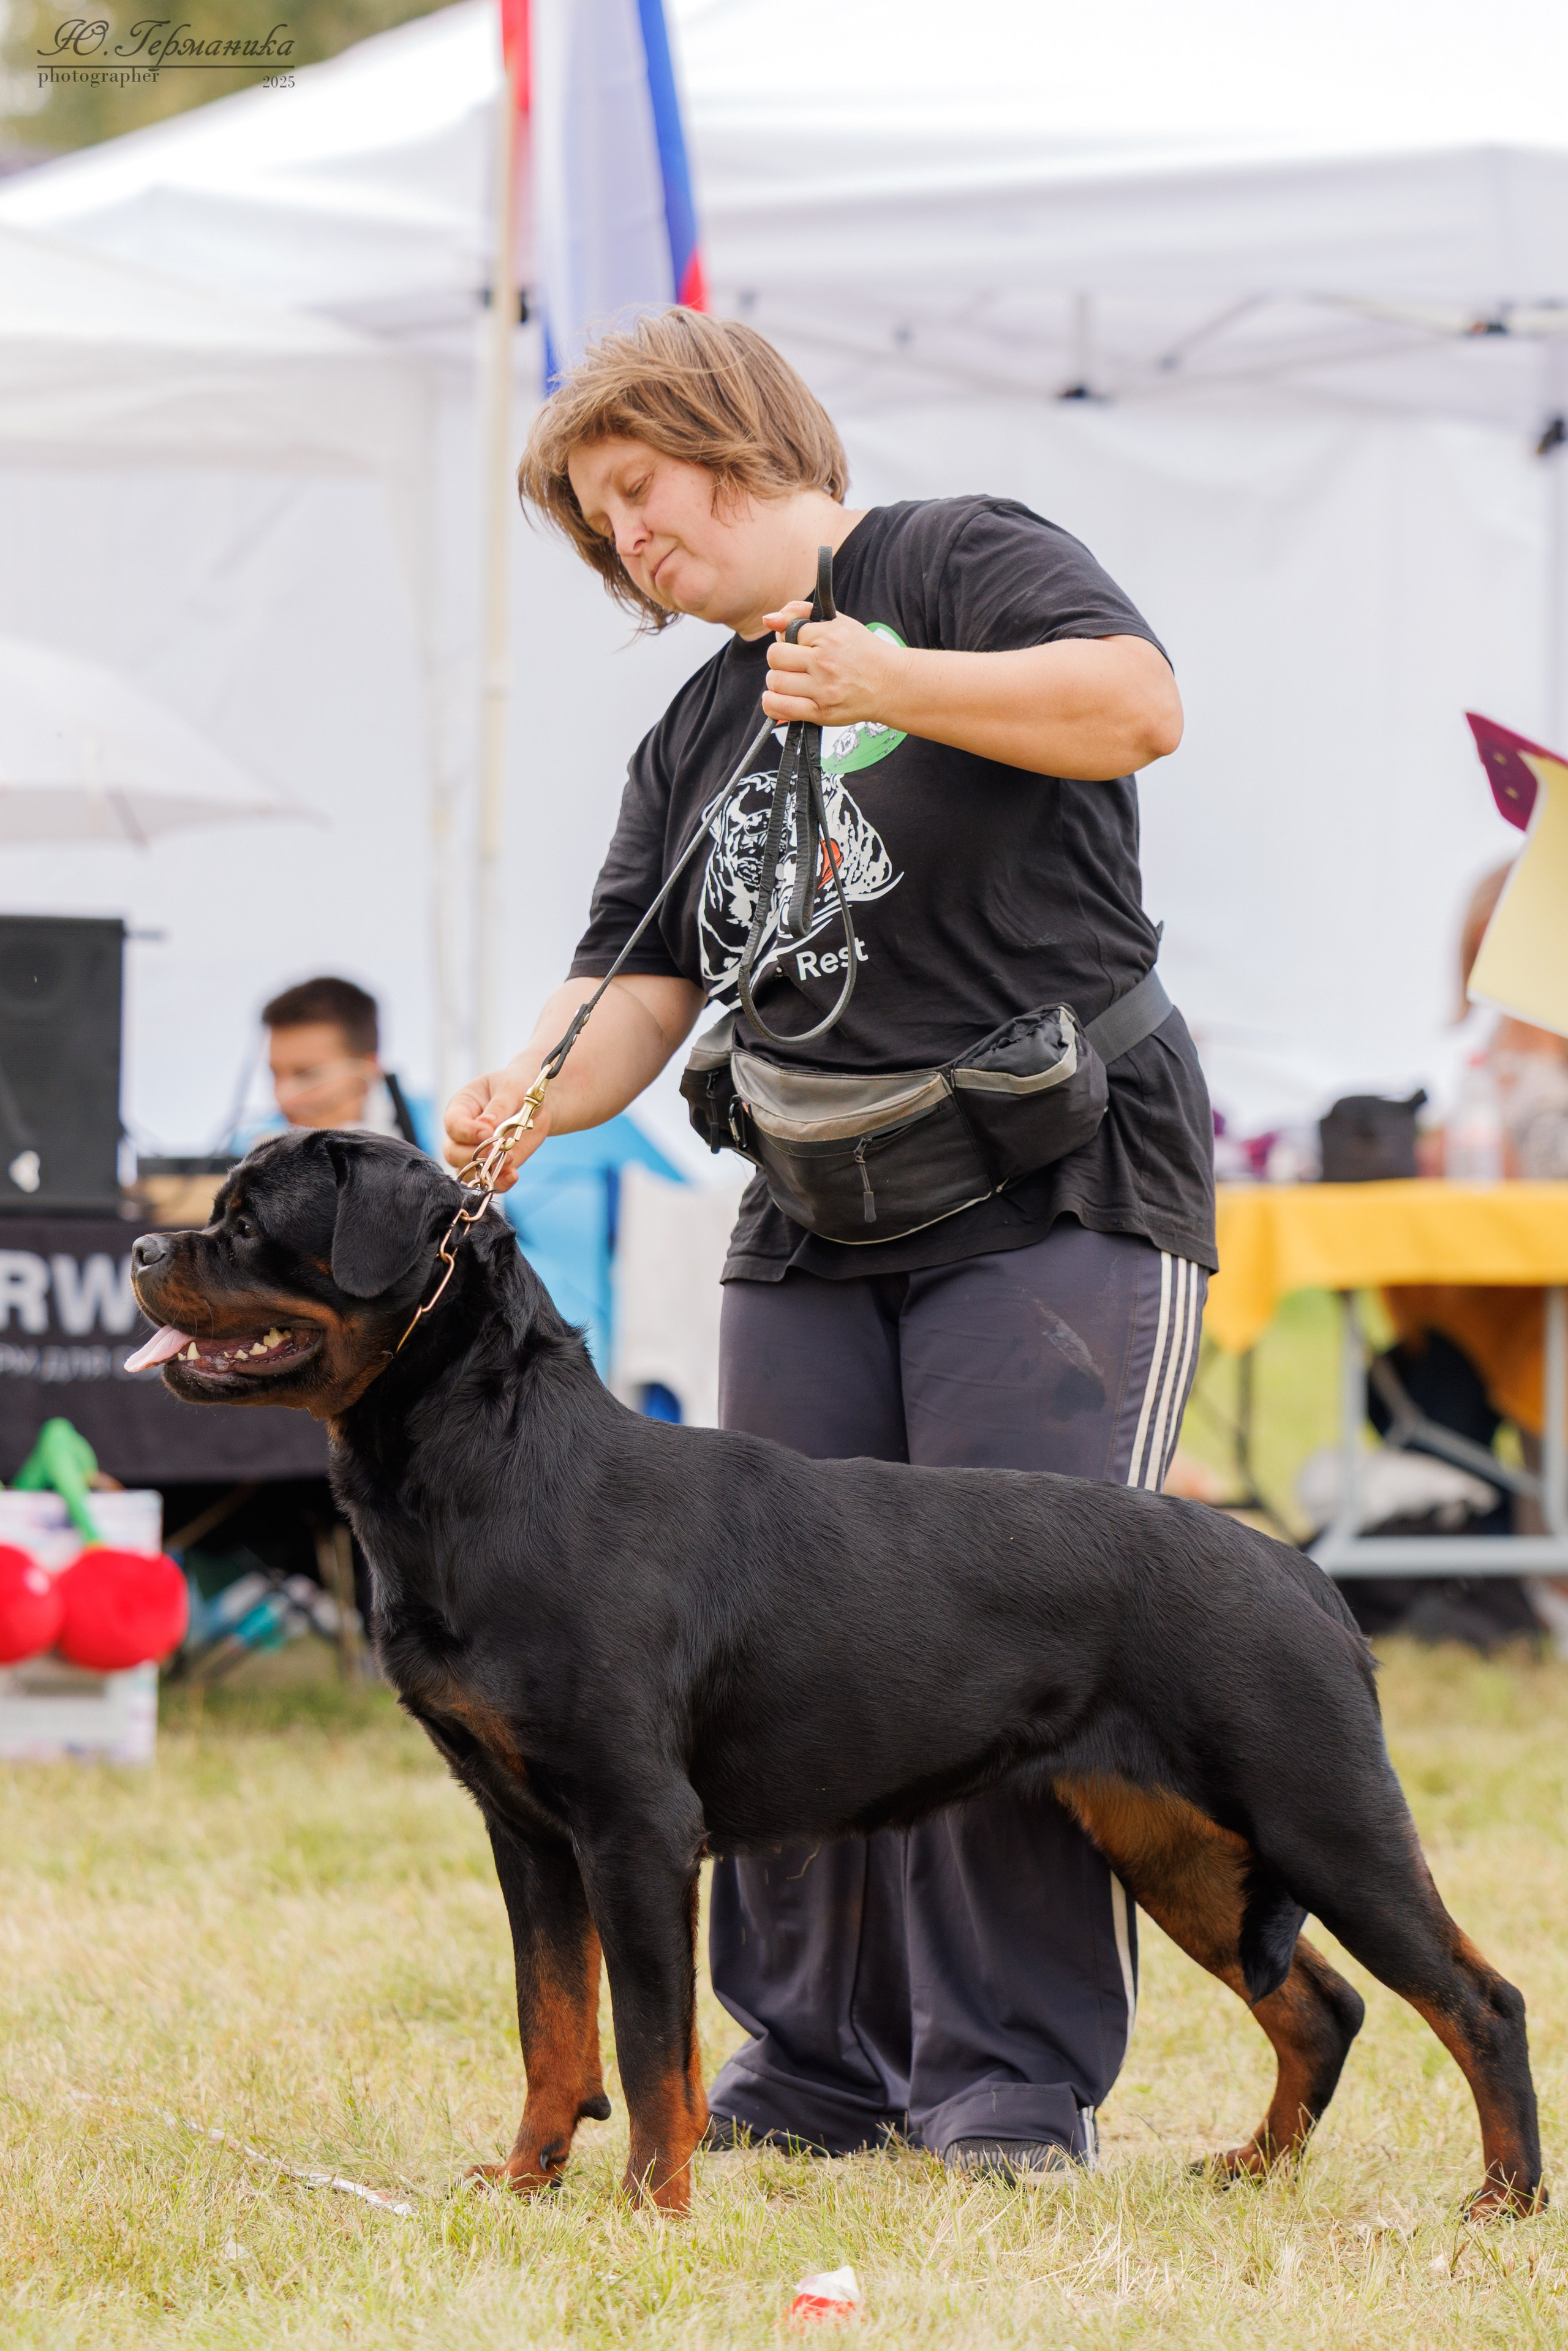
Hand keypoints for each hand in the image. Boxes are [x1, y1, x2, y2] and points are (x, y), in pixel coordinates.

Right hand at [443, 1059, 553, 1192]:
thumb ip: (499, 1106)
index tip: (487, 1132)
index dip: (467, 1131)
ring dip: (486, 1171)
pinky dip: (499, 1182)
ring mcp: (475, 1151)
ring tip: (509, 1162)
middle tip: (499, 1149)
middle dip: (474, 1155)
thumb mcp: (511, 1088)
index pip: (453, 1124)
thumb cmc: (518, 1087)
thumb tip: (486, 1124)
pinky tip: (513, 1175)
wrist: (537, 1103)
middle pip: (453, 1152)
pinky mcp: (492, 1165)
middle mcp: (463, 1132)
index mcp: (462, 1107)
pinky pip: (488, 1181)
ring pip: (466, 1171)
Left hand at [761, 601, 910, 728]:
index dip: (790, 638)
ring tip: (791, 681)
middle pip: (775, 657)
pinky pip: (780, 708)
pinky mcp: (820, 713)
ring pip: (775, 682)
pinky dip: (772, 703)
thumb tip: (768, 620)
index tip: (802, 645)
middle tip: (793, 664)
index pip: (786, 632)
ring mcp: (822, 690)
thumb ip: (800, 613)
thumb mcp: (838, 623)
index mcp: (828, 637)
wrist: (891, 684)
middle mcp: (824, 663)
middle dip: (780, 659)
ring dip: (777, 681)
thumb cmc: (863, 653)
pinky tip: (779, 697)